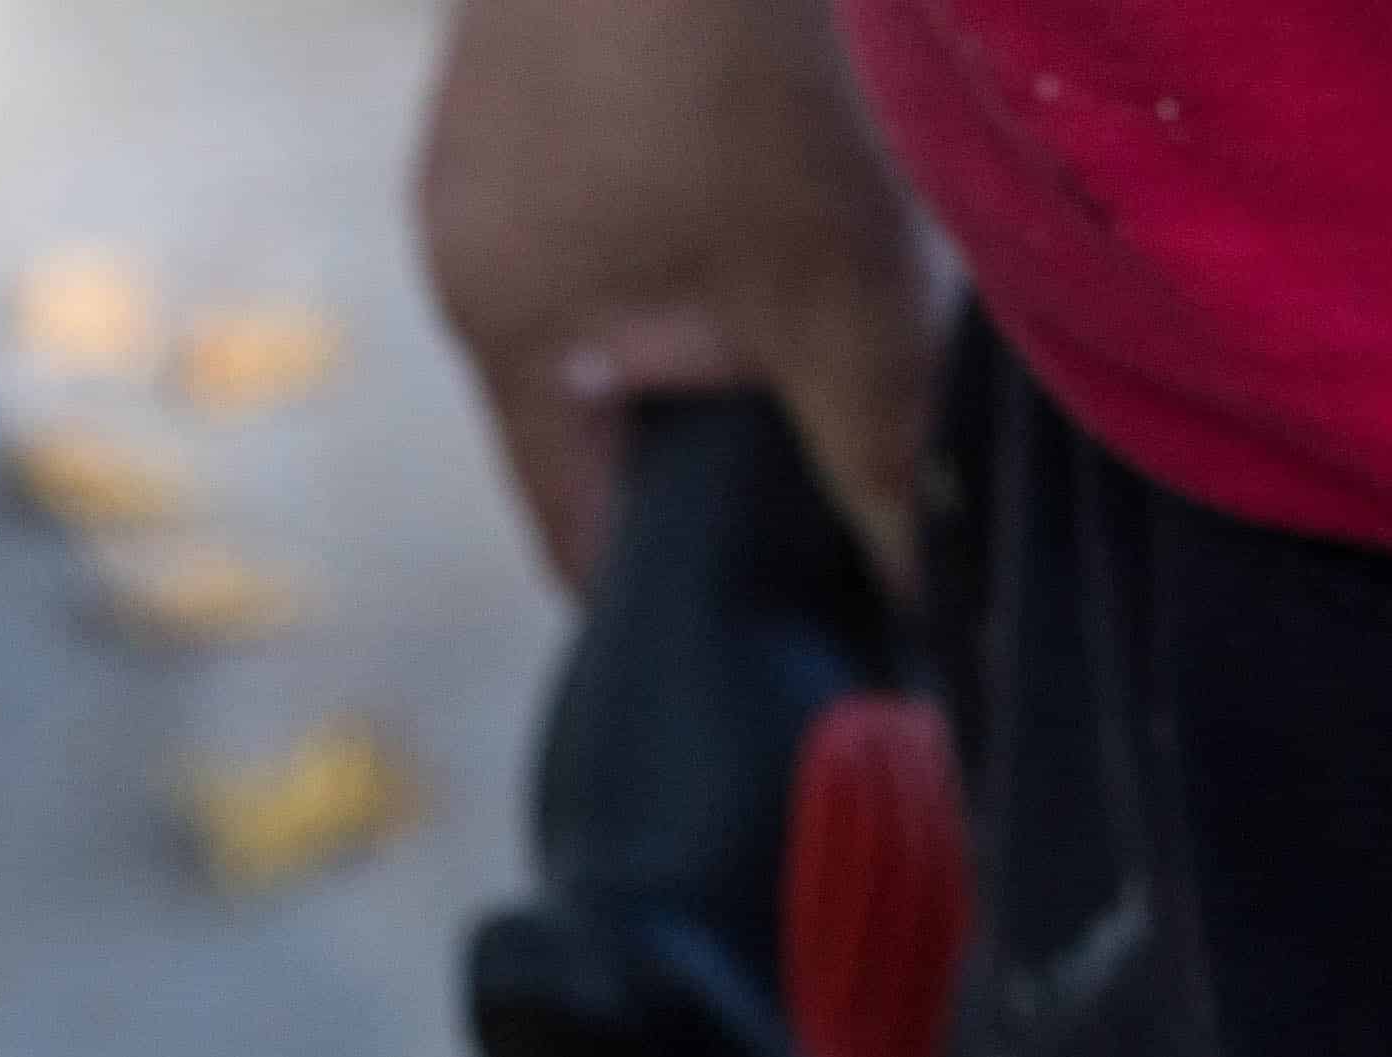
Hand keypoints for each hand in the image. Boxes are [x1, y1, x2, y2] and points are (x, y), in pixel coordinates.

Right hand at [417, 0, 938, 593]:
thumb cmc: (742, 53)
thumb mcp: (841, 290)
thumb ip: (876, 459)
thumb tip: (922, 608)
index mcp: (504, 324)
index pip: (578, 534)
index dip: (674, 612)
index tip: (776, 661)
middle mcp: (469, 231)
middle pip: (611, 415)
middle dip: (723, 464)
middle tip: (856, 510)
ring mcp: (498, 127)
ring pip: (633, 295)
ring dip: (731, 333)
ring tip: (857, 345)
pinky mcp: (551, 45)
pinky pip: (637, 189)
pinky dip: (717, 226)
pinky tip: (820, 199)